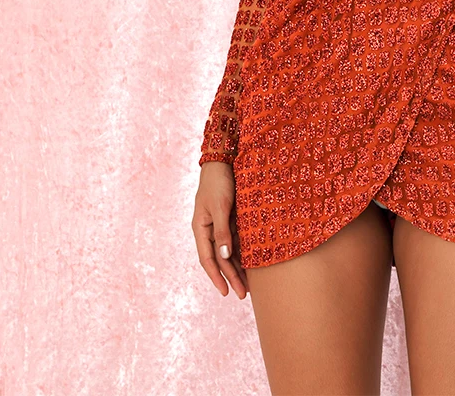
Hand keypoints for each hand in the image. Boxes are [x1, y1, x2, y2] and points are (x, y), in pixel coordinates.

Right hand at [192, 161, 248, 297]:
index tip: (226, 293)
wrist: (224, 160)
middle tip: (244, 295)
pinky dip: (243, 252)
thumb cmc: (219, 181)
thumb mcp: (220, 206)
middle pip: (220, 259)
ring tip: (250, 285)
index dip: (216, 277)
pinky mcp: (231, 218)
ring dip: (238, 267)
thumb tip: (223, 255)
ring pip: (229, 252)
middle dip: (231, 277)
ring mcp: (220, 224)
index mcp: (200, 228)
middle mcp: (209, 230)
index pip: (208, 259)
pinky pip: (237, 240)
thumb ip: (221, 231)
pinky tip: (253, 262)